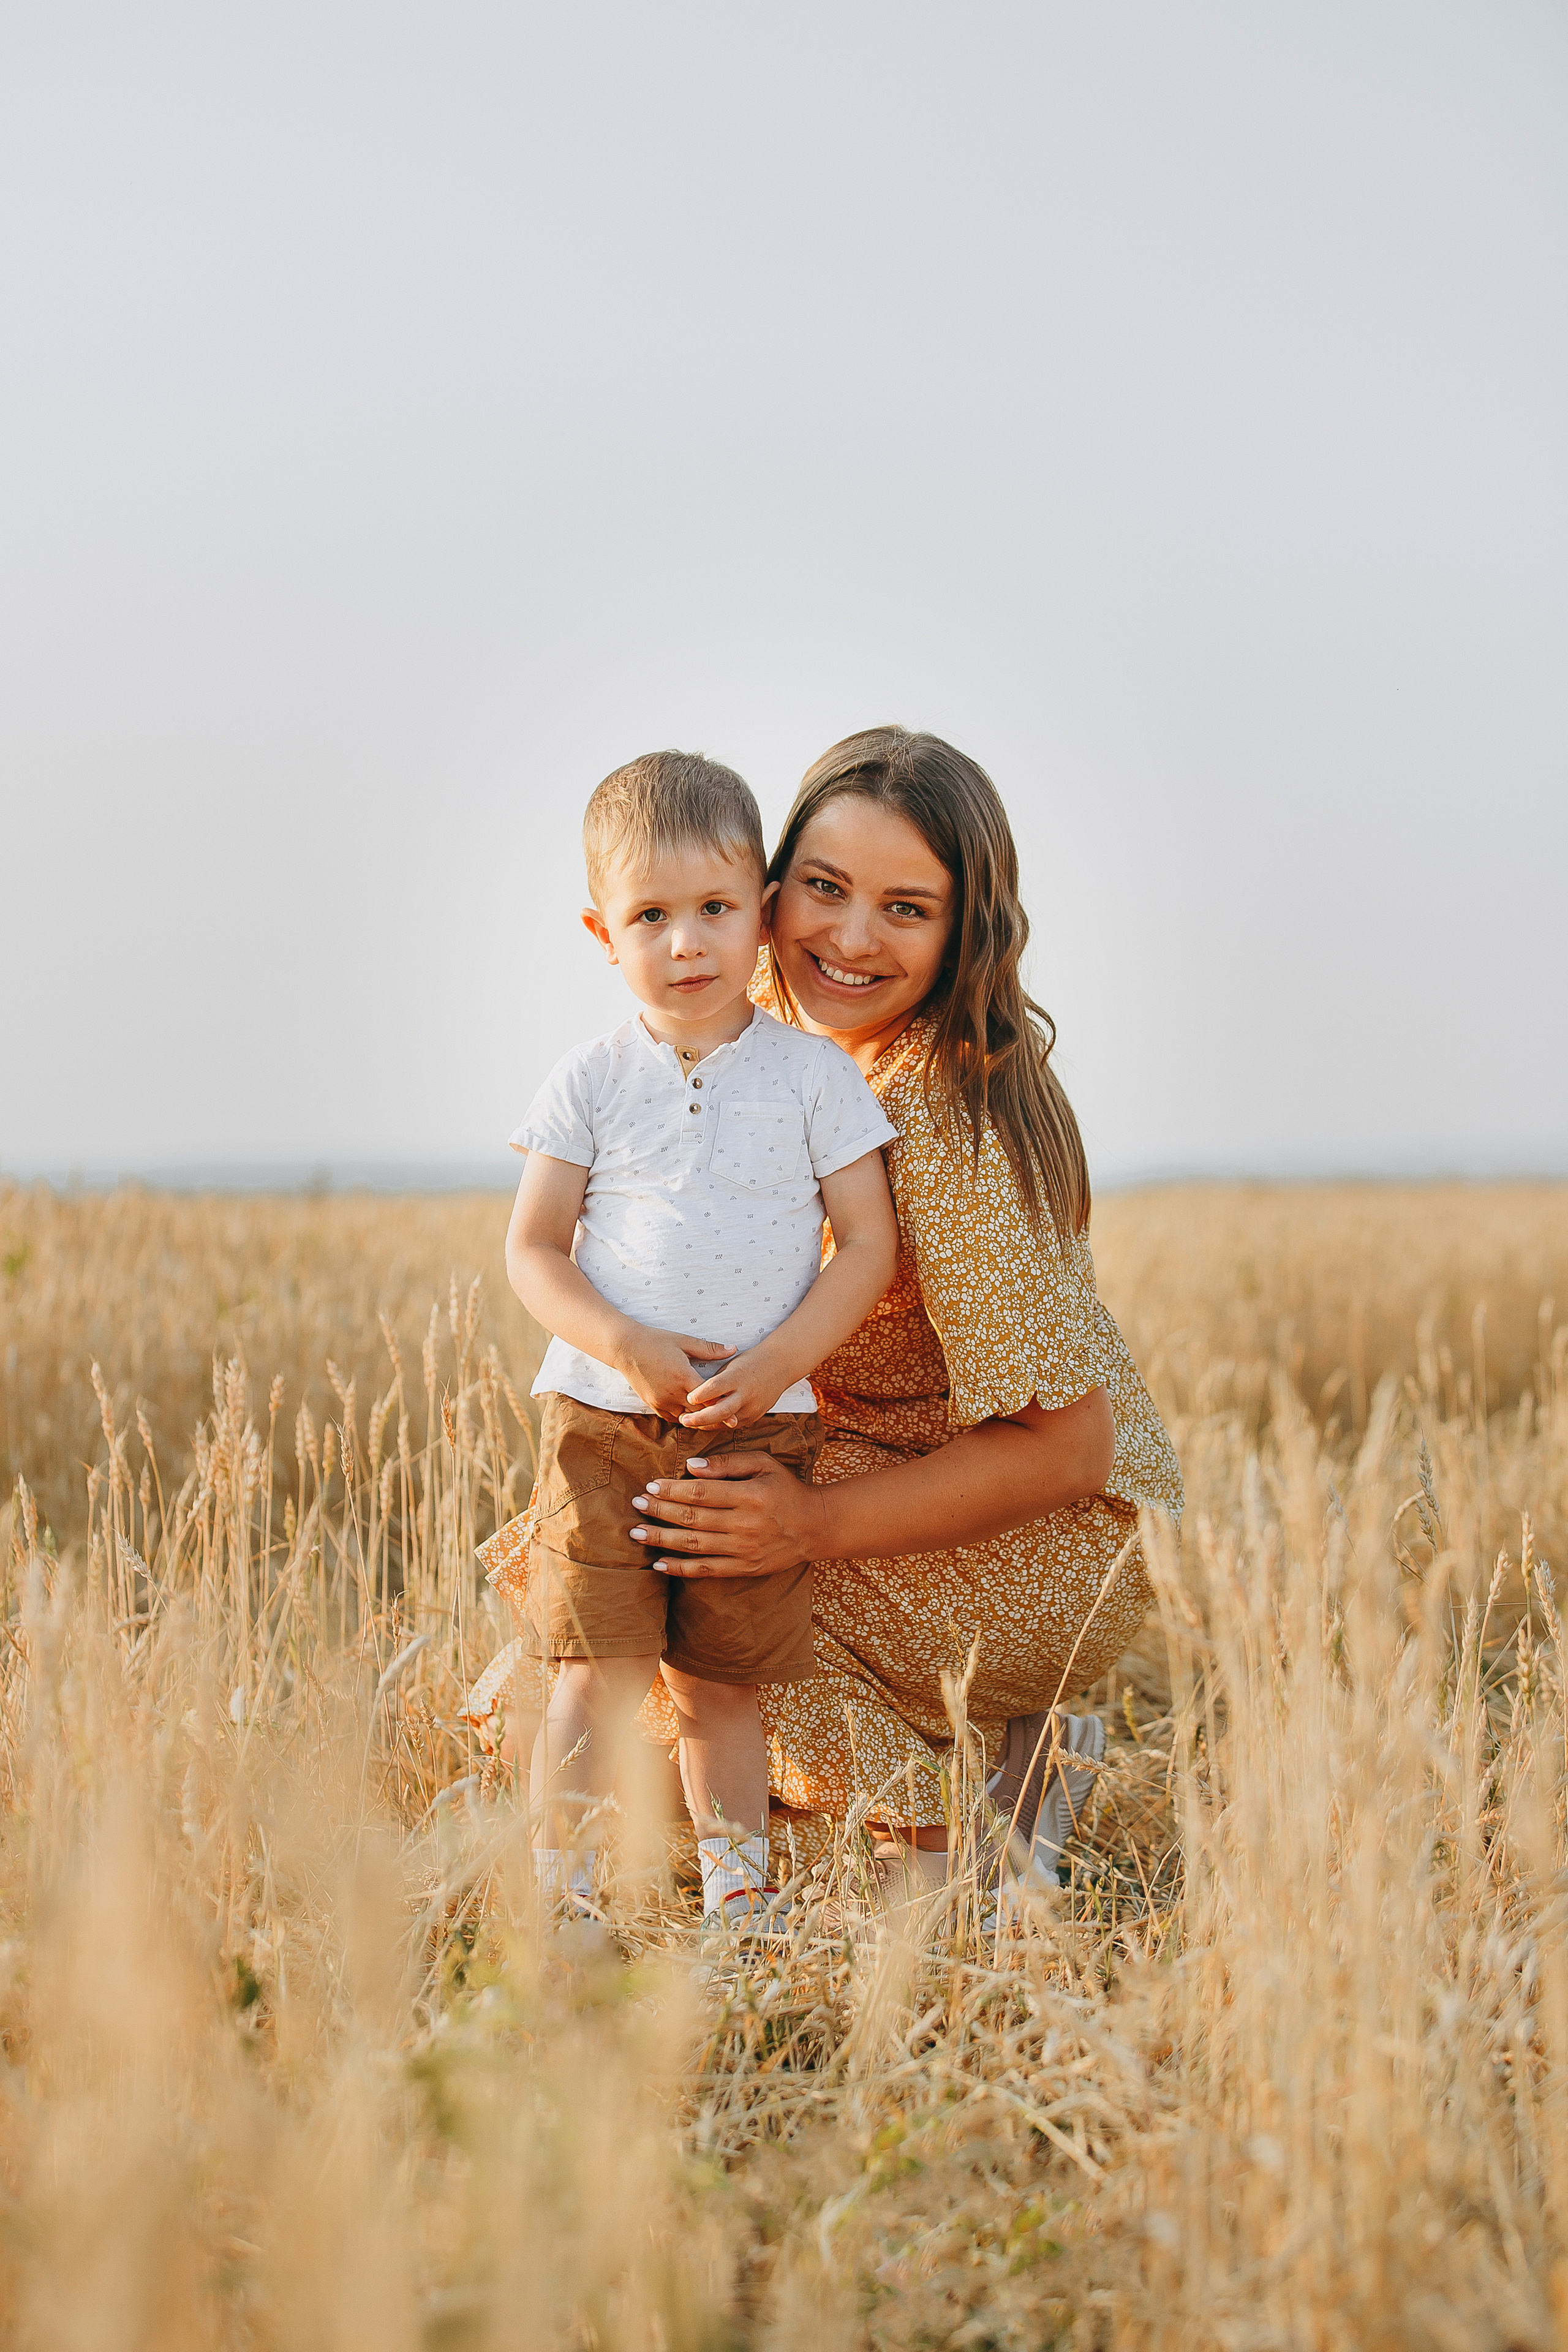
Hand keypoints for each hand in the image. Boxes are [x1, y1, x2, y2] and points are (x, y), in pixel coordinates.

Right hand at [615, 1327, 735, 1419]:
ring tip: (714, 1419)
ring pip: (686, 1418)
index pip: (708, 1399)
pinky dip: (683, 1417)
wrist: (625, 1348)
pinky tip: (693, 1414)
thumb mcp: (684, 1341)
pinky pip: (672, 1418)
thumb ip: (710, 1348)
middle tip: (729, 1420)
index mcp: (683, 1376)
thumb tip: (733, 1348)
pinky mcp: (652, 1404)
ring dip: (698, 1418)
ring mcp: (661, 1401)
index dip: (723, 1406)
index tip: (736, 1413)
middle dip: (714, 1416)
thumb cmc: (656, 1341)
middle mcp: (672, 1393)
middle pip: (699, 1413)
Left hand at [628, 1451, 828, 1577]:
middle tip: (636, 1504)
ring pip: (694, 1545)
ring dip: (661, 1539)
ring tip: (636, 1533)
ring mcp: (744, 1550)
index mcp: (750, 1495)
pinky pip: (706, 1570)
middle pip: (692, 1518)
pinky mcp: (744, 1568)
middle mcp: (745, 1524)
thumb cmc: (785, 1488)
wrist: (815, 1525)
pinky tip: (659, 1564)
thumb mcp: (763, 1464)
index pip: (701, 1493)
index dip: (672, 1490)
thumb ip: (727, 1462)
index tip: (650, 1486)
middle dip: (659, 1511)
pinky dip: (680, 1569)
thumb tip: (691, 1467)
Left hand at [678, 1343, 787, 1429]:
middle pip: (721, 1411)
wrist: (781, 1365)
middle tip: (684, 1419)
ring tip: (689, 1423)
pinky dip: (718, 1425)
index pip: (717, 1386)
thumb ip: (716, 1381)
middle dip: (700, 1418)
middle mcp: (746, 1394)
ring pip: (726, 1422)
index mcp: (738, 1376)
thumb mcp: (731, 1365)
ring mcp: (752, 1407)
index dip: (701, 1394)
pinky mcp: (755, 1416)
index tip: (688, 1397)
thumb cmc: (751, 1362)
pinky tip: (705, 1423)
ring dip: (706, 1424)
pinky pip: (733, 1425)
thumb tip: (694, 1393)